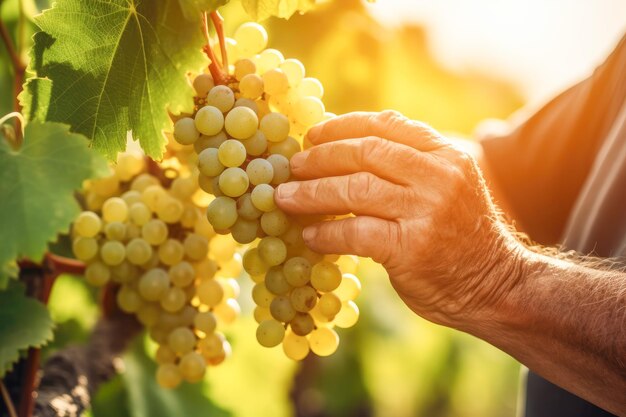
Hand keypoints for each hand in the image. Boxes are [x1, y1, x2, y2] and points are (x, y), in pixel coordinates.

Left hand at [275, 111, 522, 327]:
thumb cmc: (461, 235)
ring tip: (285, 197)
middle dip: (320, 158)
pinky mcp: (412, 248)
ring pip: (354, 189)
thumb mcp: (447, 186)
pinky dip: (326, 233)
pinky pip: (355, 232)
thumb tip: (346, 149)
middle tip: (291, 167)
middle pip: (364, 153)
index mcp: (445, 154)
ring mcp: (426, 211)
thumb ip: (410, 166)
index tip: (313, 135)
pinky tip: (309, 236)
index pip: (387, 125)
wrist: (497, 286)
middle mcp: (438, 176)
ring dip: (311, 193)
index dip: (343, 126)